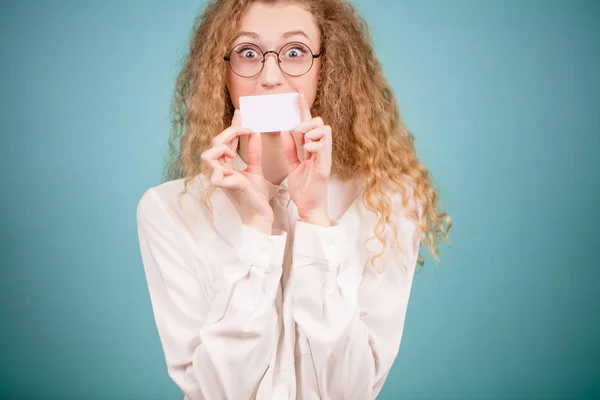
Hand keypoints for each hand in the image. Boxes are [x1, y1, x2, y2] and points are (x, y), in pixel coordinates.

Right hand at [200, 110, 273, 233]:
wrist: (261, 213)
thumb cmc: (256, 194)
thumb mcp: (256, 168)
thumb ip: (253, 151)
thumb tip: (253, 132)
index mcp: (226, 165)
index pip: (225, 140)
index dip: (232, 126)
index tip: (241, 113)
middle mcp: (220, 170)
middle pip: (215, 143)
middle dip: (230, 131)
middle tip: (248, 128)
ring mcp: (221, 178)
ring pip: (207, 155)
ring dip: (222, 147)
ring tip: (237, 150)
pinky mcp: (226, 187)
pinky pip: (215, 175)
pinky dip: (223, 168)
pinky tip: (235, 166)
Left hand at [281, 94, 332, 226]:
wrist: (309, 209)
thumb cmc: (304, 189)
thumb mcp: (292, 166)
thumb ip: (290, 149)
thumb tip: (284, 131)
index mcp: (312, 150)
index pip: (308, 125)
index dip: (303, 109)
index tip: (297, 95)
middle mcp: (320, 151)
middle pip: (319, 123)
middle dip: (307, 122)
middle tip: (297, 131)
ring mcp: (324, 158)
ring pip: (324, 130)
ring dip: (311, 132)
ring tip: (304, 142)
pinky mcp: (325, 166)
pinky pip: (324, 147)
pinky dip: (315, 144)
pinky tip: (308, 149)